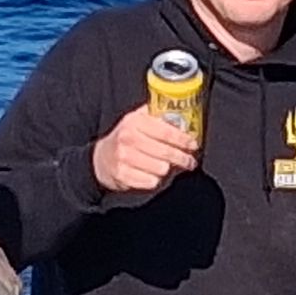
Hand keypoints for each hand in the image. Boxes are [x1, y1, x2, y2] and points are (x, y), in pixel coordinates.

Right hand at [88, 99, 202, 196]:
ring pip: (161, 169)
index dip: (183, 140)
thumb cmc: (125, 137)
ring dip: (168, 169)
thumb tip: (183, 113)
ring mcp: (124, 158)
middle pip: (166, 152)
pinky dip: (155, 179)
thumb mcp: (136, 120)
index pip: (165, 131)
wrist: (101, 158)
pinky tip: (154, 174)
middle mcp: (128, 139)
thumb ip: (156, 115)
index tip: (193, 145)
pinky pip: (151, 181)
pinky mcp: (122, 175)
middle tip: (190, 161)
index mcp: (134, 122)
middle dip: (183, 158)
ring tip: (169, 166)